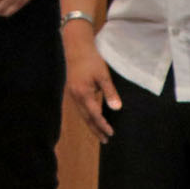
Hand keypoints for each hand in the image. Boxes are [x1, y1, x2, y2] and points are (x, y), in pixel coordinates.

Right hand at [62, 21, 119, 140]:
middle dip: (96, 129)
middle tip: (105, 140)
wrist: (76, 48)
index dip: (103, 125)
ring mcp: (72, 94)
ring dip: (91, 124)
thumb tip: (117, 109)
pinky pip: (80, 108)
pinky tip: (92, 117)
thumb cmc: (91, 60)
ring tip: (99, 133)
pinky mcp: (73, 90)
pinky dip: (87, 116)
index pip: (94, 114)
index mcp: (83, 93)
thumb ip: (110, 93)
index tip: (111, 133)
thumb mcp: (103, 76)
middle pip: (86, 118)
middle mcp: (75, 96)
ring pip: (82, 114)